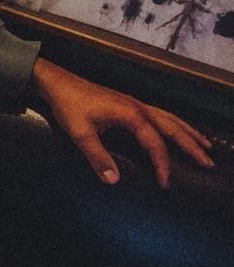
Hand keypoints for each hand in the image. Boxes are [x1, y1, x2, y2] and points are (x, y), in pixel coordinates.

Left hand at [32, 58, 212, 187]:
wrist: (58, 83)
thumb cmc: (68, 106)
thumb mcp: (80, 134)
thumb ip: (98, 158)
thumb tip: (115, 180)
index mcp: (131, 115)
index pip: (156, 144)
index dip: (163, 165)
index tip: (165, 183)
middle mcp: (139, 107)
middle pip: (173, 128)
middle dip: (192, 146)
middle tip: (208, 162)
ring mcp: (136, 103)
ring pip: (171, 119)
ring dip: (188, 132)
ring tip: (205, 145)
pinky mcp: (129, 103)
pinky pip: (161, 114)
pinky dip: (175, 123)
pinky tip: (177, 128)